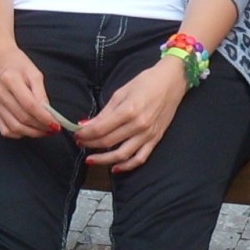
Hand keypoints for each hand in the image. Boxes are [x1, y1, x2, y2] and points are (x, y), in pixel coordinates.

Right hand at [0, 41, 60, 138]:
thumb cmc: (19, 64)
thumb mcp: (35, 73)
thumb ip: (41, 94)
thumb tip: (49, 115)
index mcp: (10, 79)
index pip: (30, 105)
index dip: (44, 117)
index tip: (56, 124)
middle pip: (22, 118)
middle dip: (40, 127)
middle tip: (53, 129)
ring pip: (14, 127)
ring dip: (32, 133)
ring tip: (44, 131)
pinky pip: (5, 130)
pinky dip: (19, 134)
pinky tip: (29, 130)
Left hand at [76, 56, 187, 172]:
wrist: (173, 81)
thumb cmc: (146, 82)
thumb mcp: (121, 92)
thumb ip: (104, 112)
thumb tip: (85, 124)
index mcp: (128, 110)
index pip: (100, 129)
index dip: (85, 134)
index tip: (76, 134)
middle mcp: (138, 125)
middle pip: (108, 141)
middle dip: (90, 144)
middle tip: (80, 143)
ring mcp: (148, 134)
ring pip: (122, 155)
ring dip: (103, 159)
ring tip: (91, 159)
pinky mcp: (156, 139)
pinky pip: (140, 158)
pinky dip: (127, 166)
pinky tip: (115, 168)